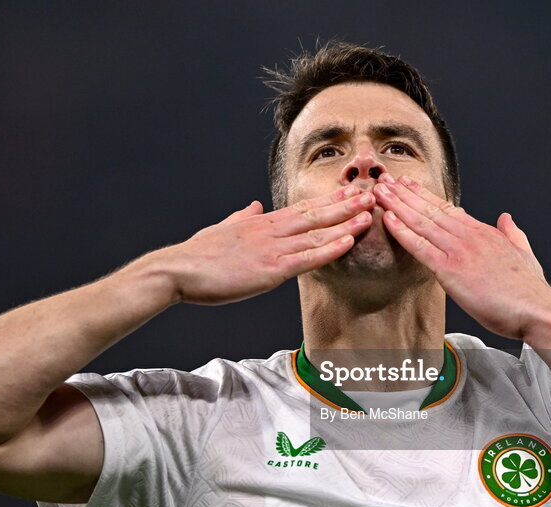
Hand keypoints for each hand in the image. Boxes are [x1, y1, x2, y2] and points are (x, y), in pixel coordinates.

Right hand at [150, 187, 373, 304]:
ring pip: (317, 234)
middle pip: (315, 215)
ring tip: (370, 214)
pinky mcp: (270, 269)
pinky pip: (307, 258)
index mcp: (260, 223)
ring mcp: (272, 249)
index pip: (302, 209)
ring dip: (346, 223)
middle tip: (373, 194)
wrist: (177, 270)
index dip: (329, 201)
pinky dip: (330, 249)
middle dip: (346, 205)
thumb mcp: (221, 229)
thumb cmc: (196, 256)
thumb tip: (254, 206)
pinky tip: (348, 241)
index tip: (349, 193)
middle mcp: (270, 231)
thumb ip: (241, 217)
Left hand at [375, 174, 550, 341]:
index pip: (448, 208)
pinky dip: (402, 231)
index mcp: (484, 232)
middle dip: (404, 193)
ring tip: (379, 191)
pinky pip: (420, 247)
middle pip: (430, 209)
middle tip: (384, 180)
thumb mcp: (523, 252)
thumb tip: (506, 218)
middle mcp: (469, 236)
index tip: (408, 185)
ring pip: (421, 222)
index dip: (425, 196)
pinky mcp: (450, 271)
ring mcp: (459, 251)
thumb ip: (512, 233)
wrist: (536, 309)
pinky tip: (388, 219)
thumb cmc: (529, 290)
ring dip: (397, 205)